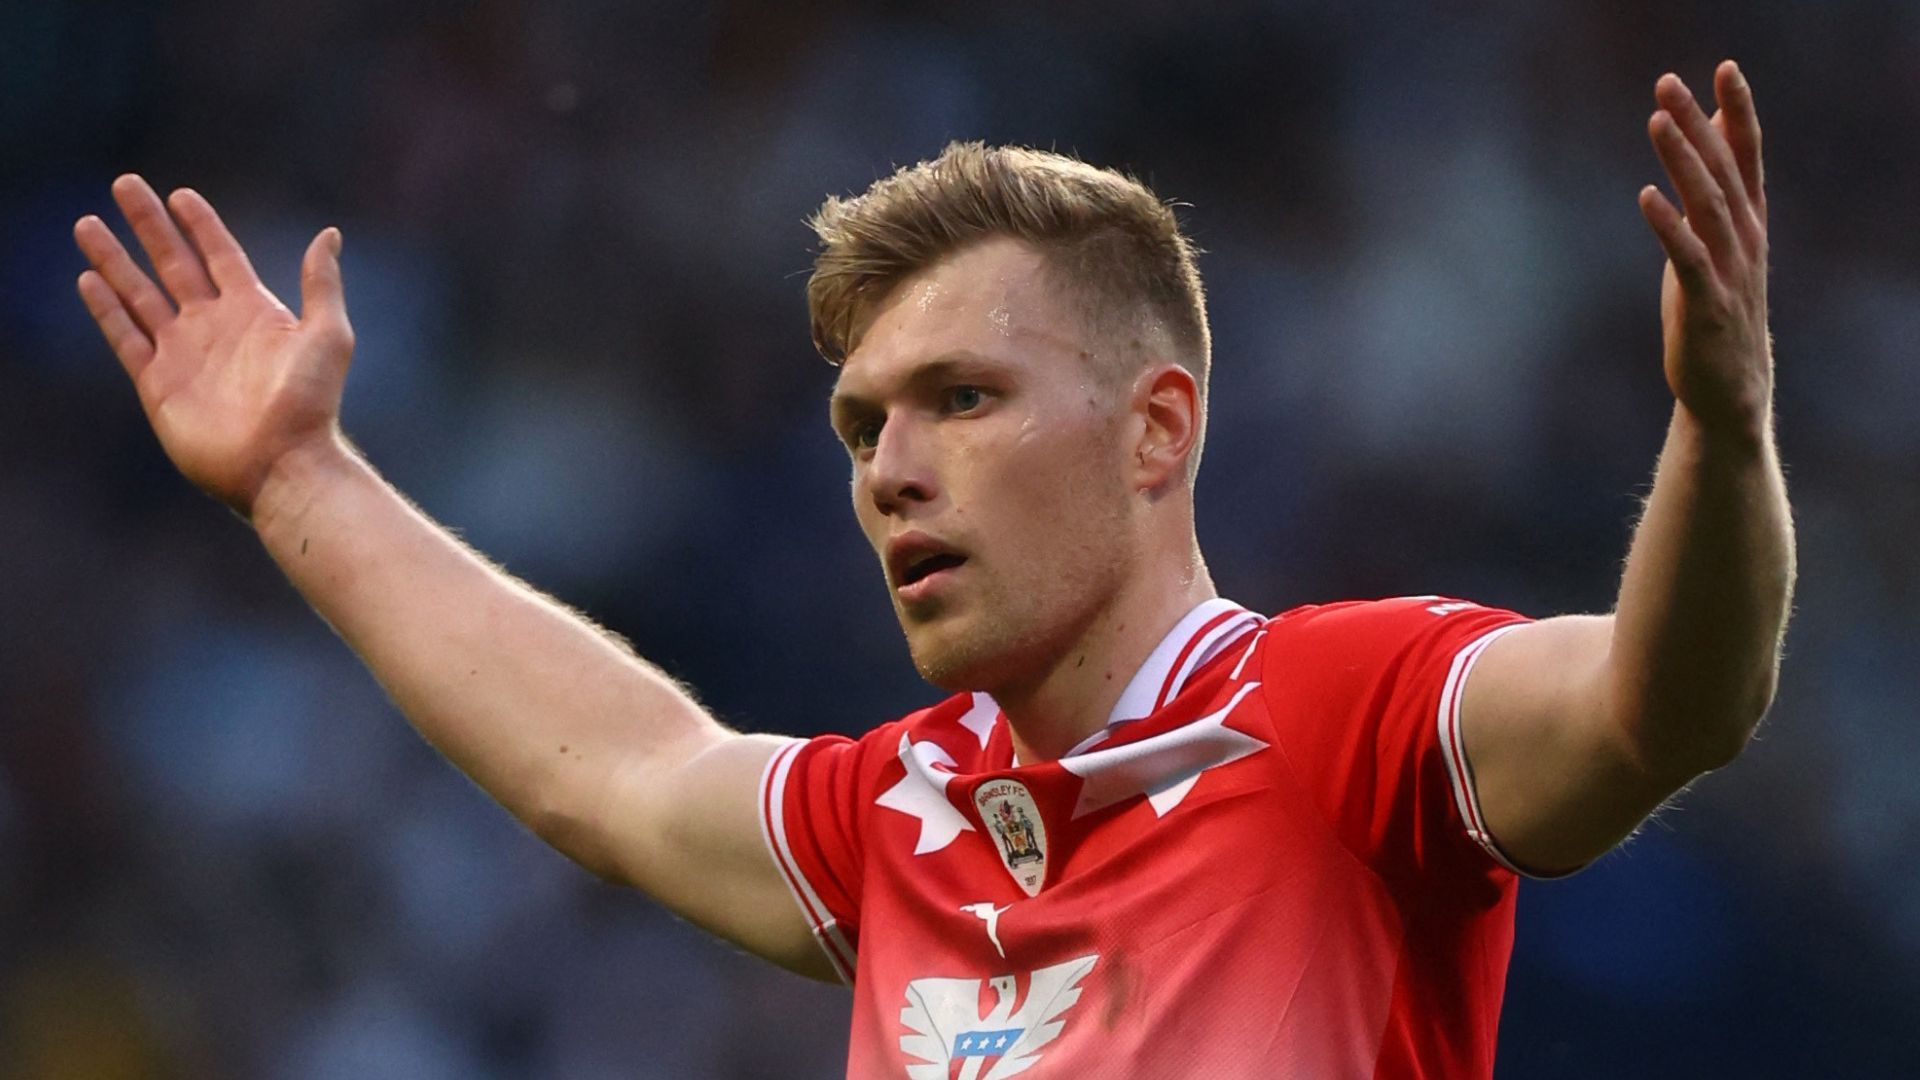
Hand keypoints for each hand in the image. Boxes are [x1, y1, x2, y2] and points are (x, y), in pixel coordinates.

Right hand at [74, 176, 353, 519]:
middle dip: (148, 225)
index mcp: (254, 311)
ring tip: (88, 223)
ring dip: (114, 259)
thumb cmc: (310, 403)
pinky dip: (107, 309)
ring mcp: (183, 352)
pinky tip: (89, 279)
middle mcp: (214, 326)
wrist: (282, 463)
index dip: (200, 225)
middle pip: (172, 263)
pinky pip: (126, 336)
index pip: (220, 255)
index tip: (180, 195)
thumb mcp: (326, 335)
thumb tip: (329, 233)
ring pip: (140, 294)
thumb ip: (321, 283)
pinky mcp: (157, 382)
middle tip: (125, 184)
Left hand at [1638, 60, 1770, 441]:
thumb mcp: (1717, 242)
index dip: (1738, 110)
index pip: (1746, 155)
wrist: (1730, 389)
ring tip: (1657, 121)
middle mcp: (1746, 238)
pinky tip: (1647, 196)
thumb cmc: (1716, 306)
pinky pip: (1688, 257)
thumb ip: (1716, 190)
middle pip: (1722, 169)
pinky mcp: (1706, 303)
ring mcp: (1730, 270)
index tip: (1724, 68)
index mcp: (1749, 221)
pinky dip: (1669, 225)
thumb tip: (1709, 134)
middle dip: (1697, 123)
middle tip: (1669, 83)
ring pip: (1708, 204)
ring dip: (1682, 161)